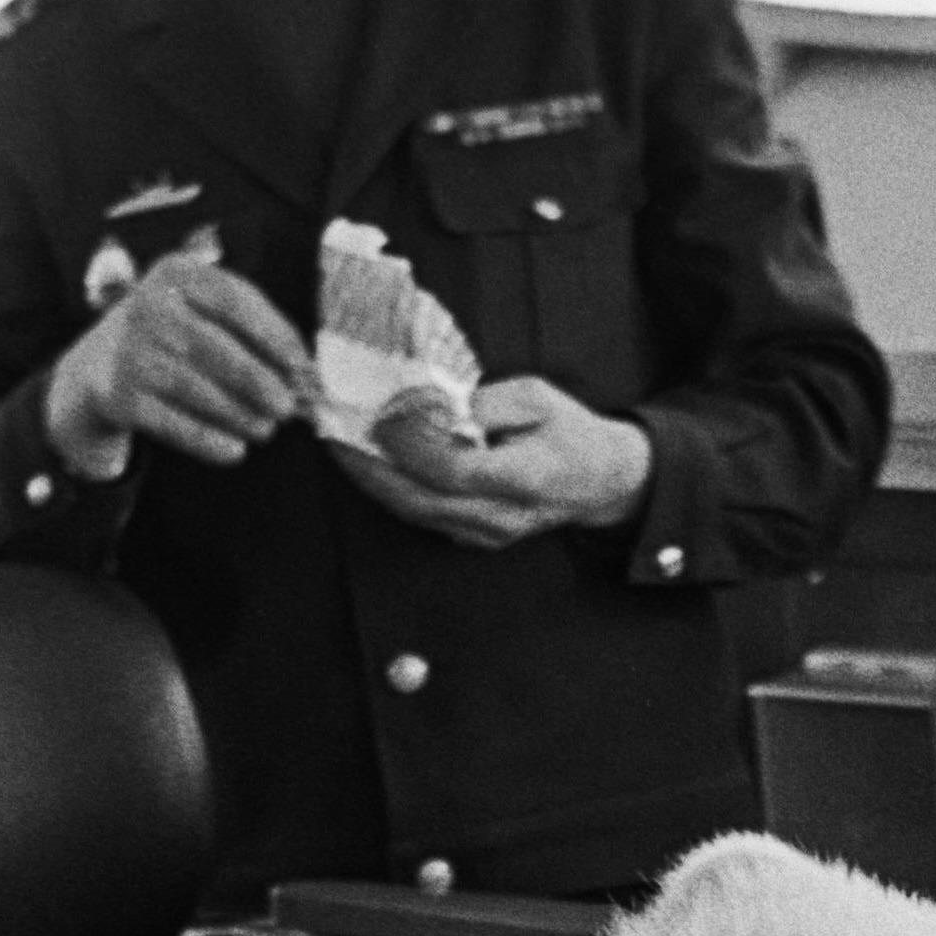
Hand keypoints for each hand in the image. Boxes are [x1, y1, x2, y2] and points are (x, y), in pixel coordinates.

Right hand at [46, 241, 311, 474]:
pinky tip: (234, 450)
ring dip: (239, 414)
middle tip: (287, 407)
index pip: (235, 300)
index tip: (303, 366)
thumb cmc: (170, 336)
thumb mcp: (200, 310)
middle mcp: (148, 305)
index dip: (275, 335)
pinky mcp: (119, 395)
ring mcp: (130, 350)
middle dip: (259, 382)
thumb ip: (248, 330)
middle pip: (216, 348)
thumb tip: (302, 375)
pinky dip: (208, 440)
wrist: (97, 365)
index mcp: (177, 273)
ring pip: (196, 388)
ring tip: (265, 429)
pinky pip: (172, 423)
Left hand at [350, 375, 656, 548]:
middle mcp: (500, 516)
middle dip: (369, 468)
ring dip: (373, 483)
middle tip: (334, 434)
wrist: (602, 482)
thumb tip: (433, 407)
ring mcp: (486, 533)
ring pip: (415, 513)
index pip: (449, 468)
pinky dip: (392, 491)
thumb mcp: (537, 398)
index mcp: (523, 479)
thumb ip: (485, 403)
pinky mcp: (474, 537)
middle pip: (419, 500)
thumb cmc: (571, 433)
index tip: (378, 415)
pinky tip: (370, 465)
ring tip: (341, 448)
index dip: (408, 444)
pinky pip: (424, 517)